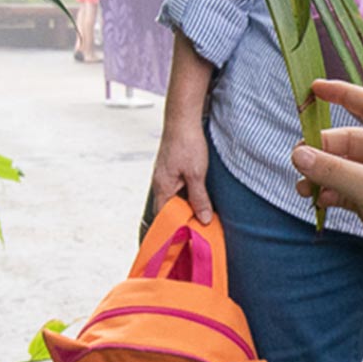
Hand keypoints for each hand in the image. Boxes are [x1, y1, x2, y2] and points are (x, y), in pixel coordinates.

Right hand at [150, 101, 213, 223]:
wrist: (182, 118)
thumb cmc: (187, 145)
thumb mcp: (197, 174)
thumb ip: (199, 198)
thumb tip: (202, 220)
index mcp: (162, 188)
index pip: (163, 218)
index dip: (172, 231)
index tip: (184, 243)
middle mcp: (160, 183)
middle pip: (168, 210)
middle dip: (180, 222)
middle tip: (195, 234)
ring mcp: (164, 176)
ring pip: (173, 199)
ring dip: (185, 209)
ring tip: (199, 220)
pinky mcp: (171, 168)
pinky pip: (176, 189)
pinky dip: (186, 197)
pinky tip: (197, 199)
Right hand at [290, 80, 362, 339]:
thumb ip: (334, 171)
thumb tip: (298, 154)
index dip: (343, 93)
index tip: (314, 88)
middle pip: (347, 141)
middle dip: (321, 149)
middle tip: (298, 162)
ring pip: (342, 167)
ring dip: (321, 174)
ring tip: (303, 187)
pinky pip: (343, 189)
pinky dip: (329, 192)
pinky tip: (319, 201)